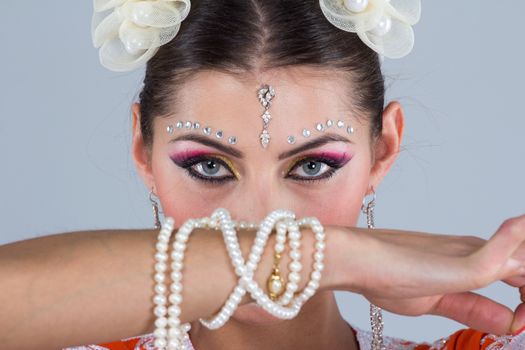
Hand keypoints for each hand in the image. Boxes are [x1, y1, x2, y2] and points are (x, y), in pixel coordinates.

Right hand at [336, 214, 524, 335]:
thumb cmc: (383, 275)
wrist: (356, 260)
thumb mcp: (437, 302)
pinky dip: (513, 248)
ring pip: (523, 258)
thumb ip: (473, 310)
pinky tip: (520, 235)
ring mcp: (469, 252)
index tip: (518, 324)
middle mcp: (475, 249)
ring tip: (524, 310)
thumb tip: (511, 322)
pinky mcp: (459, 262)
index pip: (522, 273)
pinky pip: (498, 258)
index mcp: (470, 256)